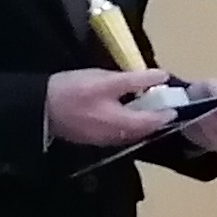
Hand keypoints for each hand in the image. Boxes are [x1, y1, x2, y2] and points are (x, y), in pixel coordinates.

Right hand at [48, 68, 176, 146]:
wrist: (38, 108)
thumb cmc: (74, 91)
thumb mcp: (106, 80)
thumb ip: (136, 80)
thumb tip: (162, 76)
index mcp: (125, 125)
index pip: (157, 121)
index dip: (169, 110)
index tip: (177, 99)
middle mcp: (119, 137)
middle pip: (146, 128)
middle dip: (156, 114)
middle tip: (162, 97)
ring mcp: (106, 140)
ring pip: (132, 130)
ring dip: (141, 117)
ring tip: (145, 98)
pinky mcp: (94, 137)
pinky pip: (119, 130)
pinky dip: (127, 119)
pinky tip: (123, 106)